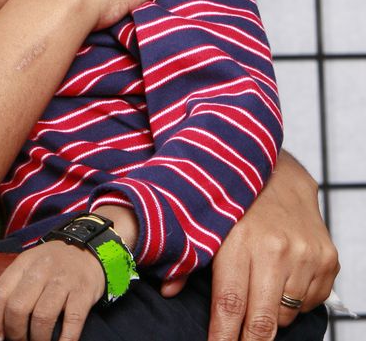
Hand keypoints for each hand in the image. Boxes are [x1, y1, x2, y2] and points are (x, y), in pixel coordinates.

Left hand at [0, 242, 104, 340]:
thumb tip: (1, 321)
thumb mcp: (31, 264)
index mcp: (24, 263)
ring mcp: (63, 280)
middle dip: (15, 332)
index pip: (0, 293)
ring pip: (42, 317)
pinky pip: (71, 321)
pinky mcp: (83, 292)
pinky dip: (64, 340)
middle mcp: (41, 270)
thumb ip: (16, 285)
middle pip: (18, 307)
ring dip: (37, 338)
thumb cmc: (54, 264)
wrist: (88, 251)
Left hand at [160, 152, 338, 340]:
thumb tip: (168, 291)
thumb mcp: (205, 221)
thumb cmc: (234, 200)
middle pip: (262, 318)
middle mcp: (278, 250)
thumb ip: (187, 258)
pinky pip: (309, 301)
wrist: (279, 171)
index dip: (223, 334)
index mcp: (241, 241)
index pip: (230, 302)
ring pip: (286, 314)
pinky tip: (279, 281)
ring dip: (270, 315)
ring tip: (256, 295)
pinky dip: (293, 301)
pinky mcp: (328, 259)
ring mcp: (307, 255)